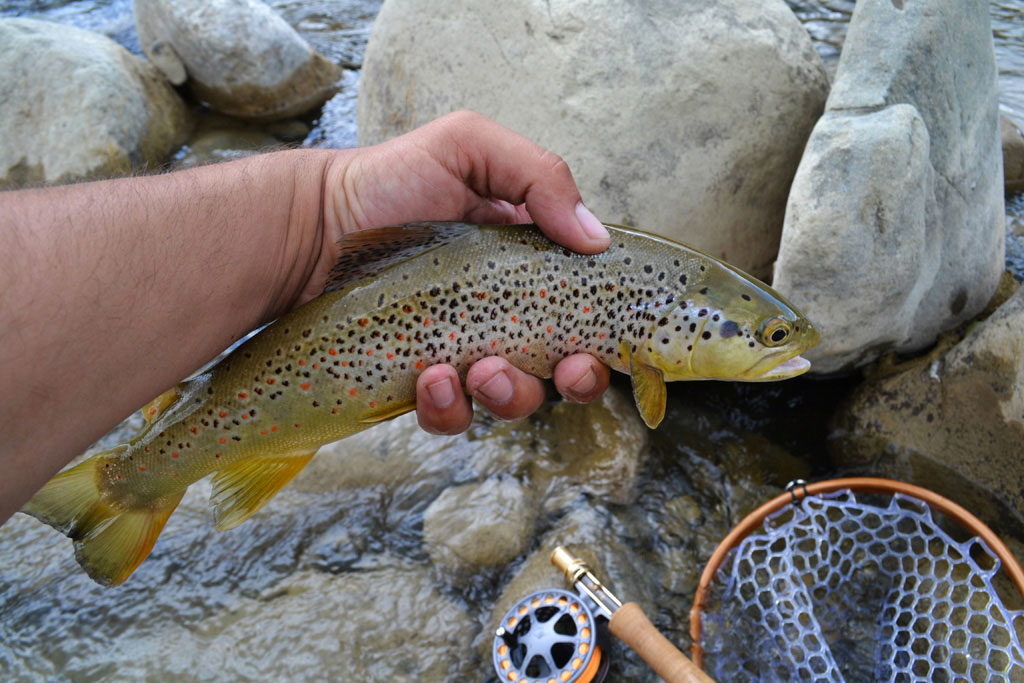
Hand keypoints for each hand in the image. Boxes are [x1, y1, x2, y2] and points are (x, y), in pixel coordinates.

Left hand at [323, 111, 611, 431]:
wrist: (313, 225)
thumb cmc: (391, 181)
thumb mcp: (469, 148)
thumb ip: (540, 176)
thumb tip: (596, 238)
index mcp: (532, 266)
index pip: (588, 310)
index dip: (606, 336)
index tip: (600, 345)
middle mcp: (507, 314)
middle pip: (566, 369)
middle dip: (576, 380)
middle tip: (564, 369)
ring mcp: (466, 353)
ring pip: (512, 399)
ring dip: (509, 393)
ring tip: (478, 369)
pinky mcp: (423, 383)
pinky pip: (450, 416)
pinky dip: (448, 407)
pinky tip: (431, 379)